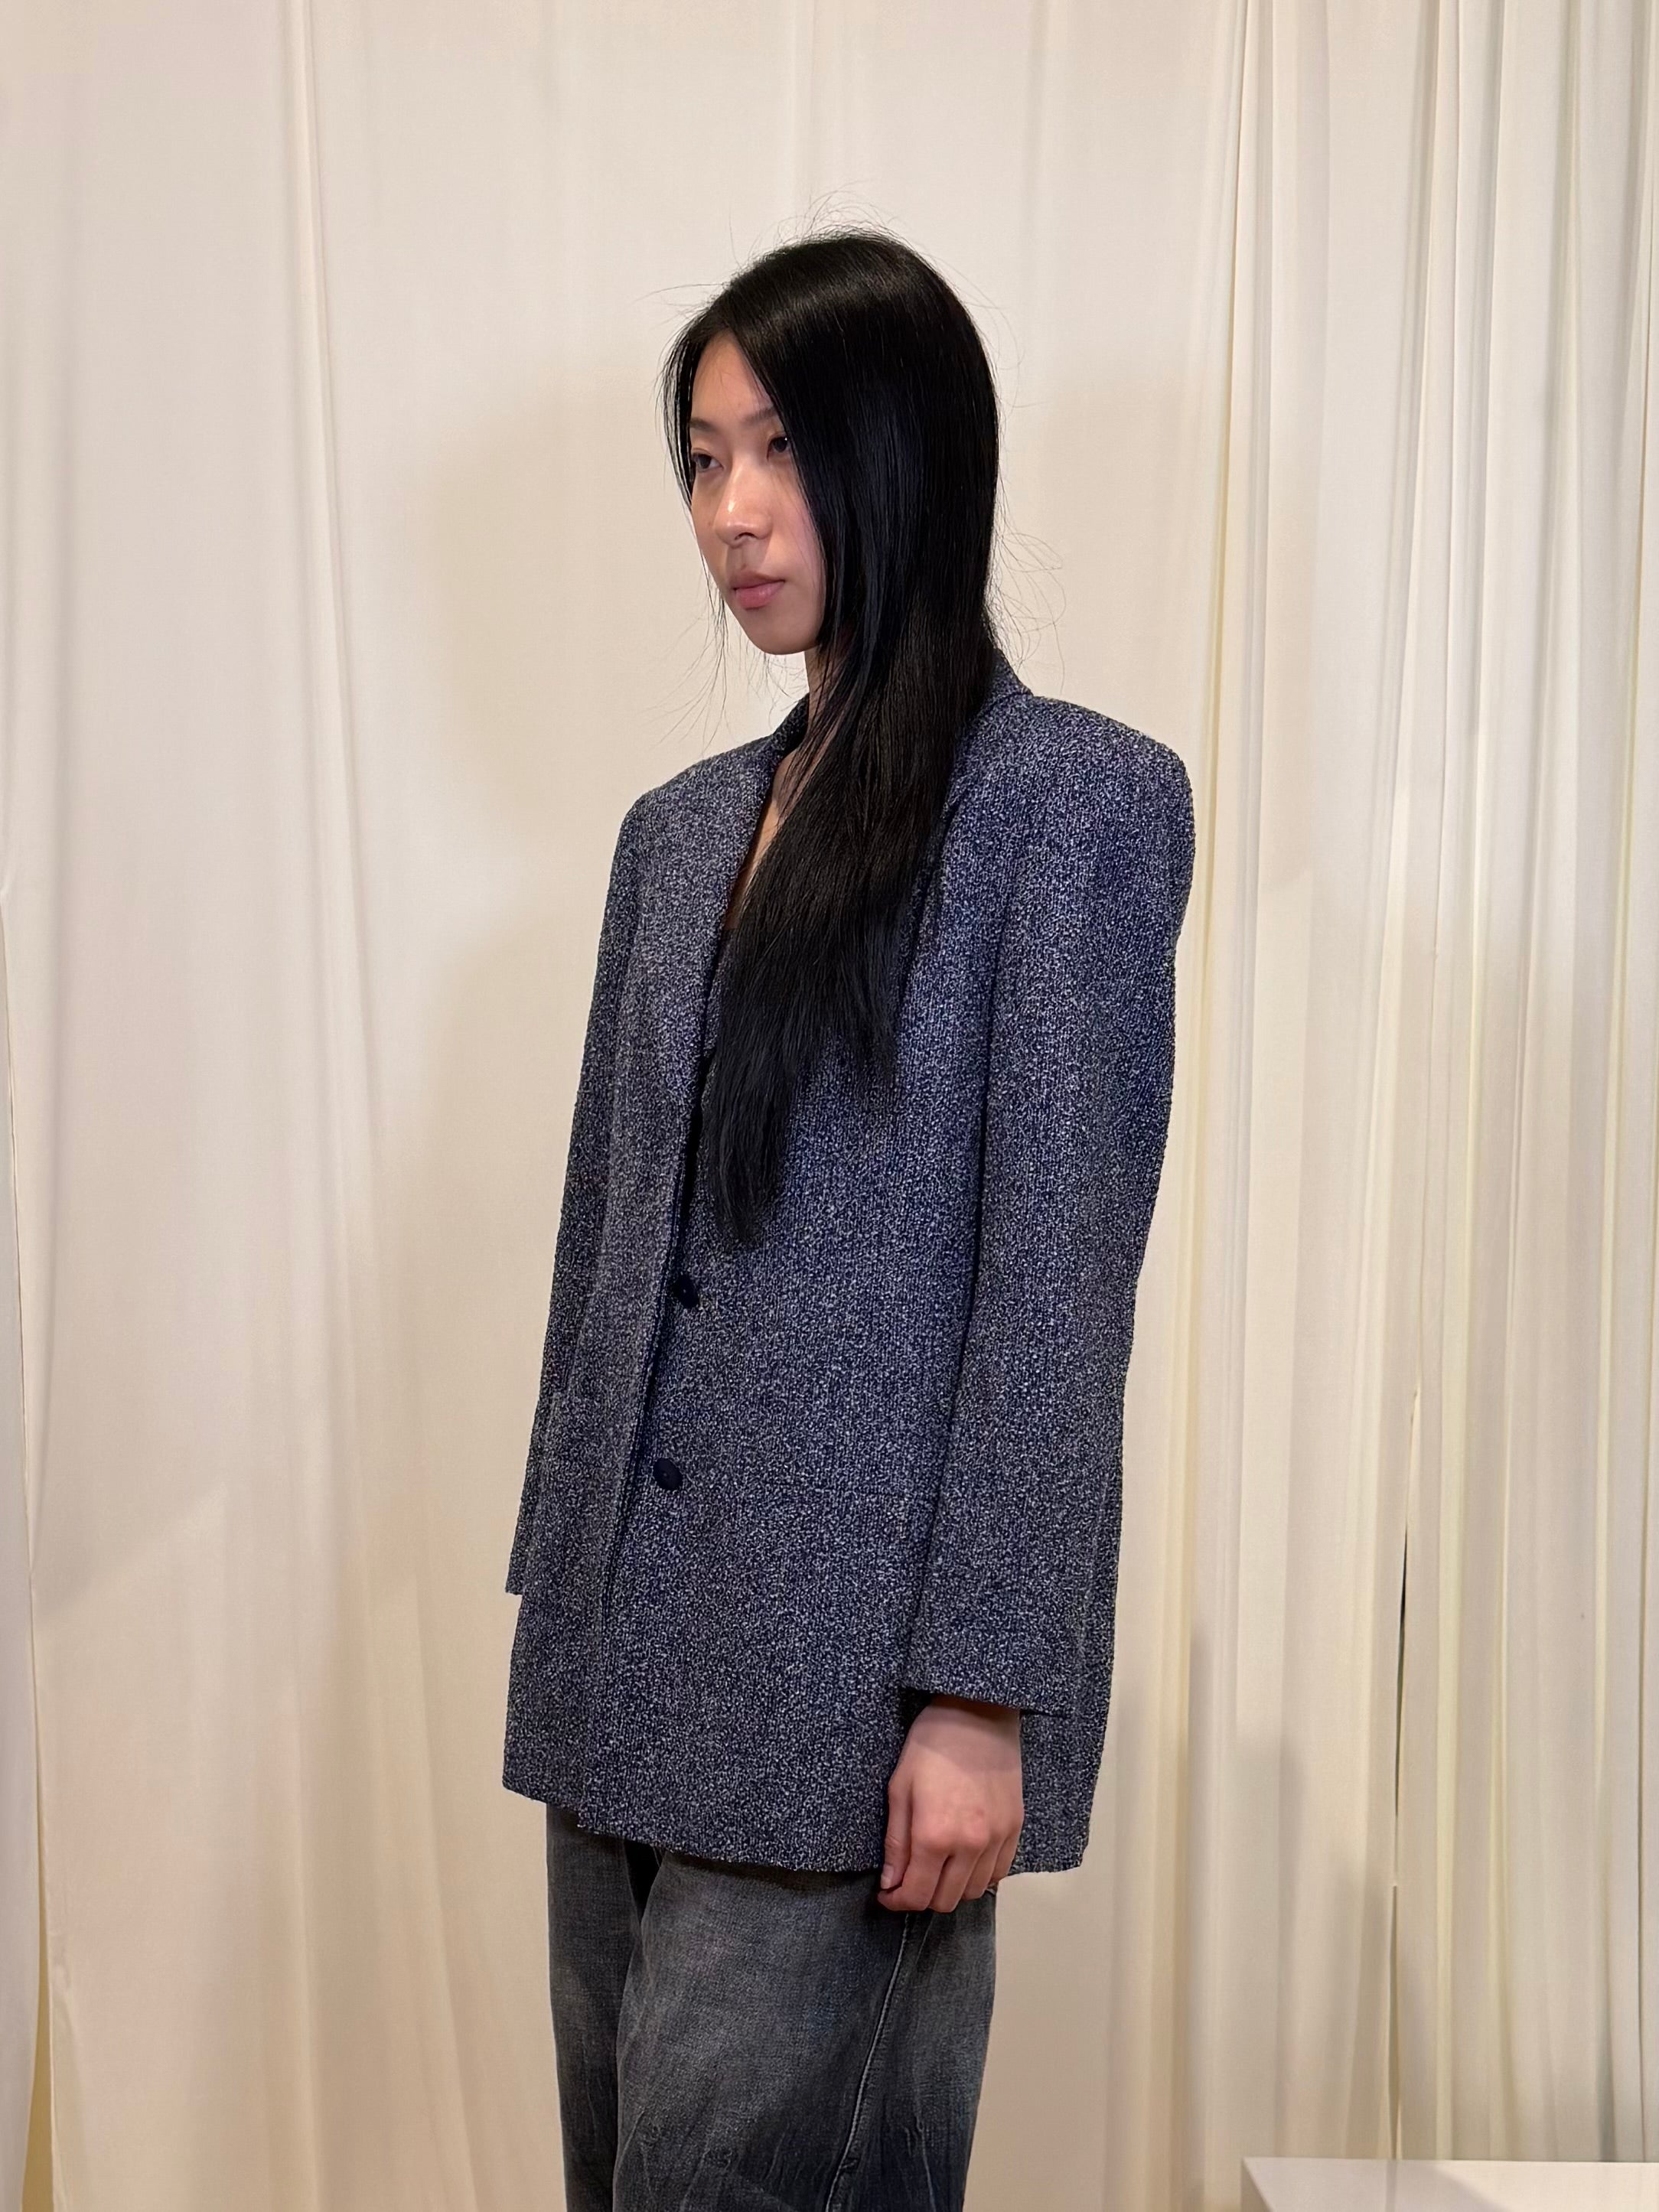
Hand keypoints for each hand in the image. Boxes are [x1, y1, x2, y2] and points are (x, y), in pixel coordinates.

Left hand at [879, 1695, 1022, 1911]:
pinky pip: (998, 1874)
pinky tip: (964, 1860)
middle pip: (945, 1901)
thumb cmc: (931, 1745)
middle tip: (908, 1880)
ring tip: (936, 1869)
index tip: (887, 1893)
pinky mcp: (1015, 1829)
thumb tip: (890, 1884)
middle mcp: (969, 1846)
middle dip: (921, 1898)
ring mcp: (997, 1839)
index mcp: (934, 1836)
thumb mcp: (899, 1789)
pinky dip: (979, 1877)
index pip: (916, 1896)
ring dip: (951, 1890)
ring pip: (974, 1892)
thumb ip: (895, 1843)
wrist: (978, 1713)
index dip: (897, 1901)